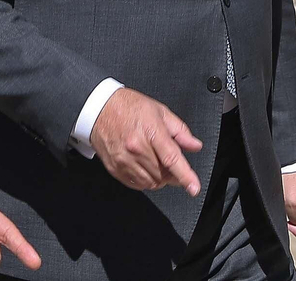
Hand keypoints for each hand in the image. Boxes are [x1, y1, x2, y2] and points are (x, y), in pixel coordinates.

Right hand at [88, 87, 202, 195]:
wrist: (100, 108)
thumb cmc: (129, 107)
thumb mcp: (160, 111)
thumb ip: (180, 131)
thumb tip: (195, 146)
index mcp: (151, 131)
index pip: (171, 158)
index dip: (185, 176)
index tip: (194, 188)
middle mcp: (136, 148)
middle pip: (163, 174)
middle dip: (173, 173)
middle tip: (171, 162)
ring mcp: (124, 160)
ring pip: (151, 183)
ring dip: (159, 178)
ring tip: (156, 162)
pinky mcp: (115, 169)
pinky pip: (137, 185)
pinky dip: (145, 180)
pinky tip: (144, 166)